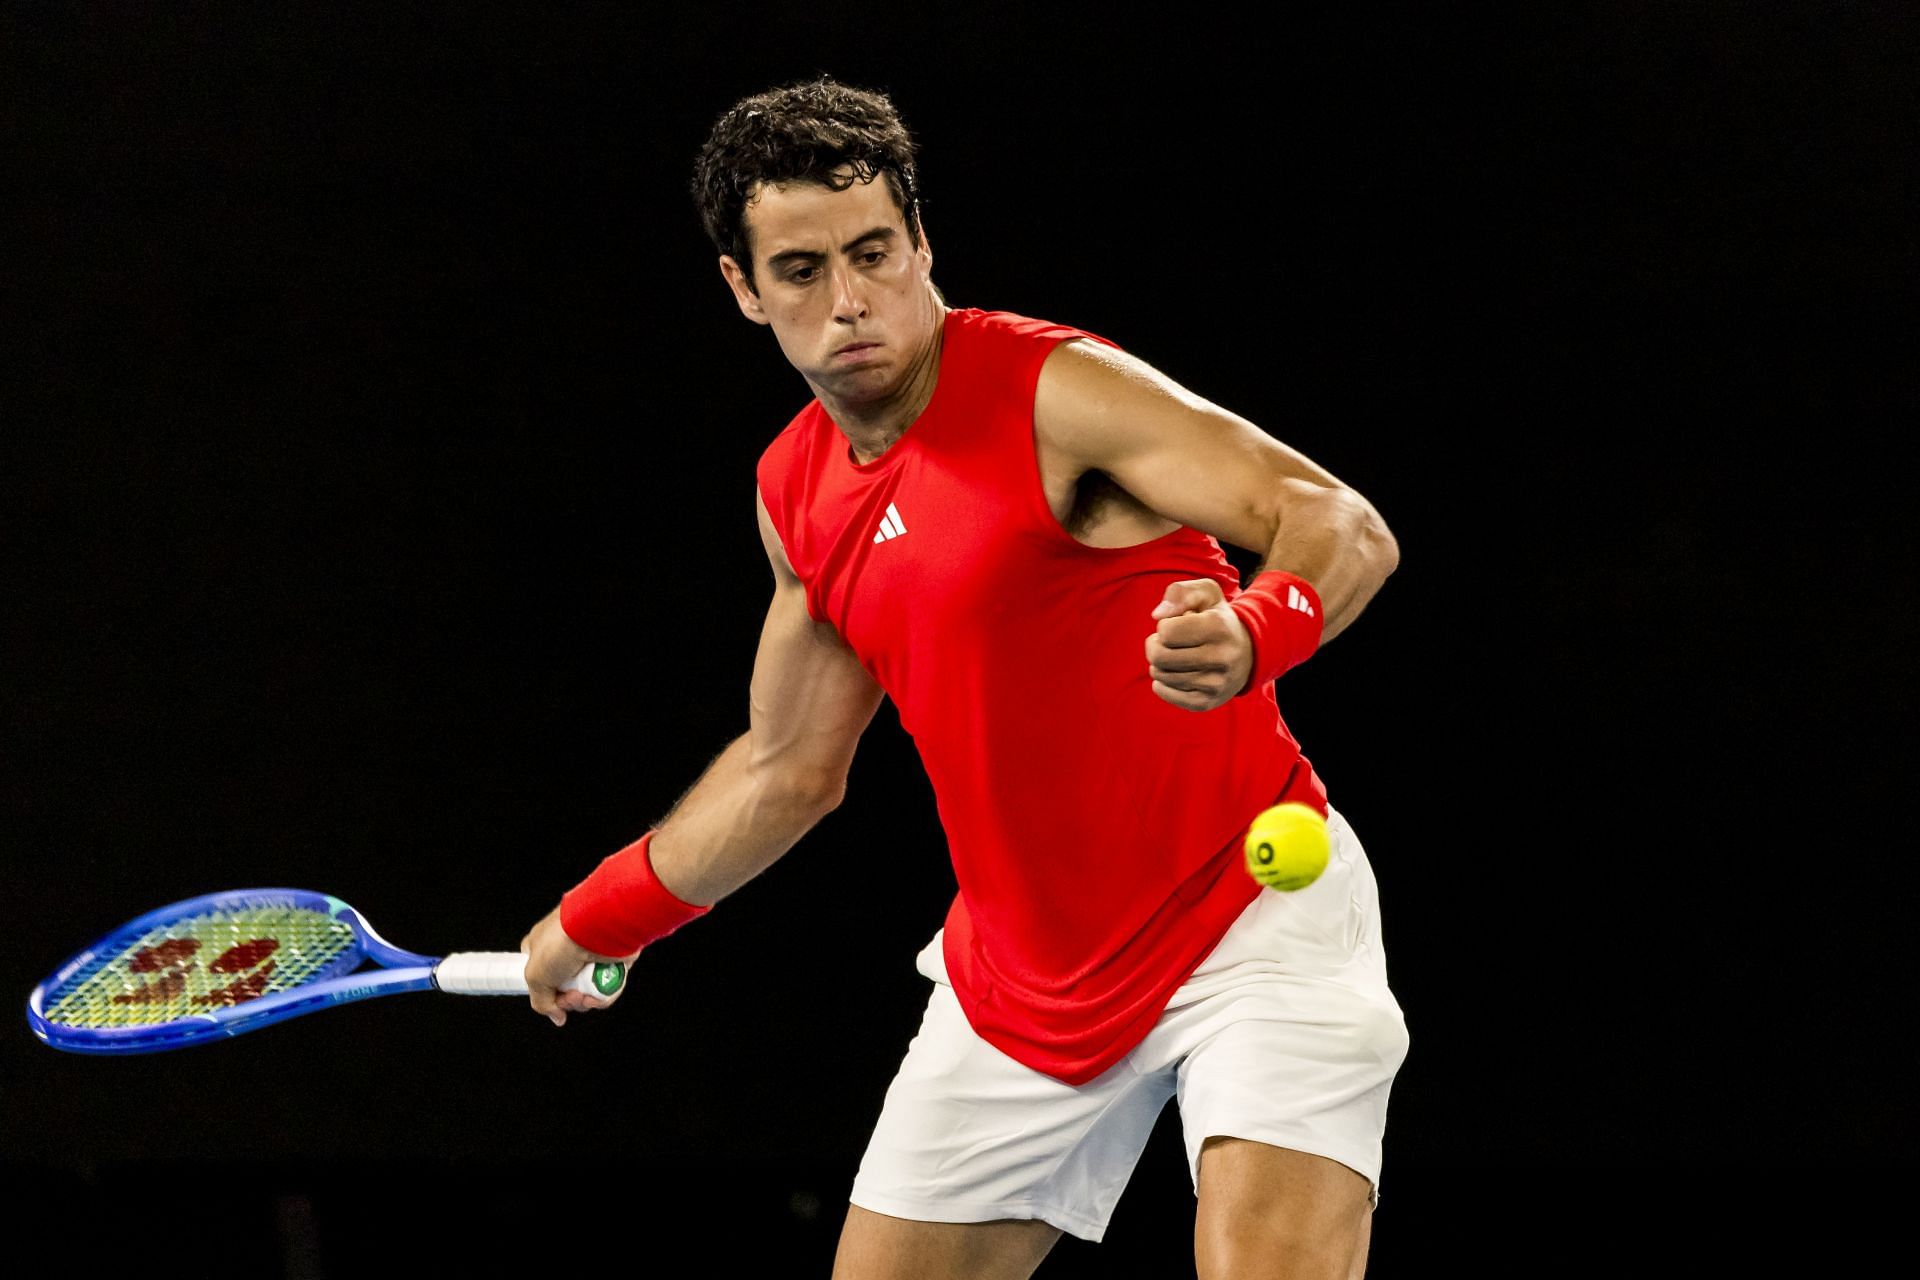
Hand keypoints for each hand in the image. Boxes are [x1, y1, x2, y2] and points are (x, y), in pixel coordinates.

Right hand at [519, 904, 636, 1026]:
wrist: (597, 927)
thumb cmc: (561, 942)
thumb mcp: (535, 977)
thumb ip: (542, 1002)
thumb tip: (557, 1016)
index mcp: (541, 948)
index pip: (539, 978)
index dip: (545, 993)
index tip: (550, 997)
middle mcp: (565, 952)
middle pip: (564, 991)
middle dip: (568, 1000)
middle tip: (571, 995)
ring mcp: (588, 957)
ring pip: (586, 992)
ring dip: (585, 1001)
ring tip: (585, 994)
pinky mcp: (610, 962)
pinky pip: (607, 988)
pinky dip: (603, 996)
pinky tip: (599, 995)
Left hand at [1146, 579, 1253, 710]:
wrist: (1250, 652)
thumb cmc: (1217, 618)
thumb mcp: (1206, 593)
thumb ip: (1180, 592)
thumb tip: (1157, 615)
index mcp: (1218, 627)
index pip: (1166, 631)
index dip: (1164, 626)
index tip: (1178, 625)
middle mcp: (1221, 657)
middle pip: (1159, 656)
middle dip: (1155, 646)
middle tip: (1168, 642)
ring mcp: (1215, 683)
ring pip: (1161, 675)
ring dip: (1160, 664)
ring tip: (1177, 656)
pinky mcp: (1208, 702)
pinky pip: (1167, 694)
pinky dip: (1162, 683)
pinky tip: (1174, 673)